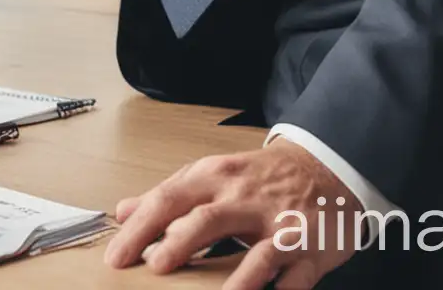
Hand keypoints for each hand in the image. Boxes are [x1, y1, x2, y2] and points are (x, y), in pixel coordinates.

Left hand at [105, 142, 360, 289]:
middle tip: (154, 267)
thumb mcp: (214, 174)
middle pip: (208, 220)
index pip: (170, 198)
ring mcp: (281, 226)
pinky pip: (297, 278)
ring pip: (259, 255)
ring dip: (238, 280)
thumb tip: (122, 212)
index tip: (116, 257)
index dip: (141, 228)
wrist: (326, 164)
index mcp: (218, 178)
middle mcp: (247, 200)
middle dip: (179, 244)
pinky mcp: (310, 250)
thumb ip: (169, 194)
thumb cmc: (261, 176)